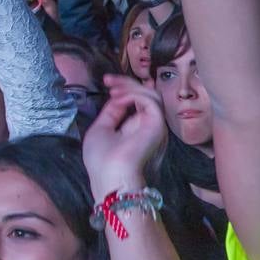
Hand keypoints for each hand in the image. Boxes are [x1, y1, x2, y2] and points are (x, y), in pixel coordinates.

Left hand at [81, 75, 167, 194]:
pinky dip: (133, 95)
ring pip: (151, 95)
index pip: (139, 101)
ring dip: (130, 87)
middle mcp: (151, 126)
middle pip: (147, 95)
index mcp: (139, 129)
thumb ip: (112, 113)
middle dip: (127, 83)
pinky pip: (150, 101)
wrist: (111, 179)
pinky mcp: (158, 125)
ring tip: (112, 88)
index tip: (107, 82)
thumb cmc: (103, 161)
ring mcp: (156, 126)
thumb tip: (118, 97)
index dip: (124, 89)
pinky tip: (118, 98)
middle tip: (108, 80)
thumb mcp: (101, 131)